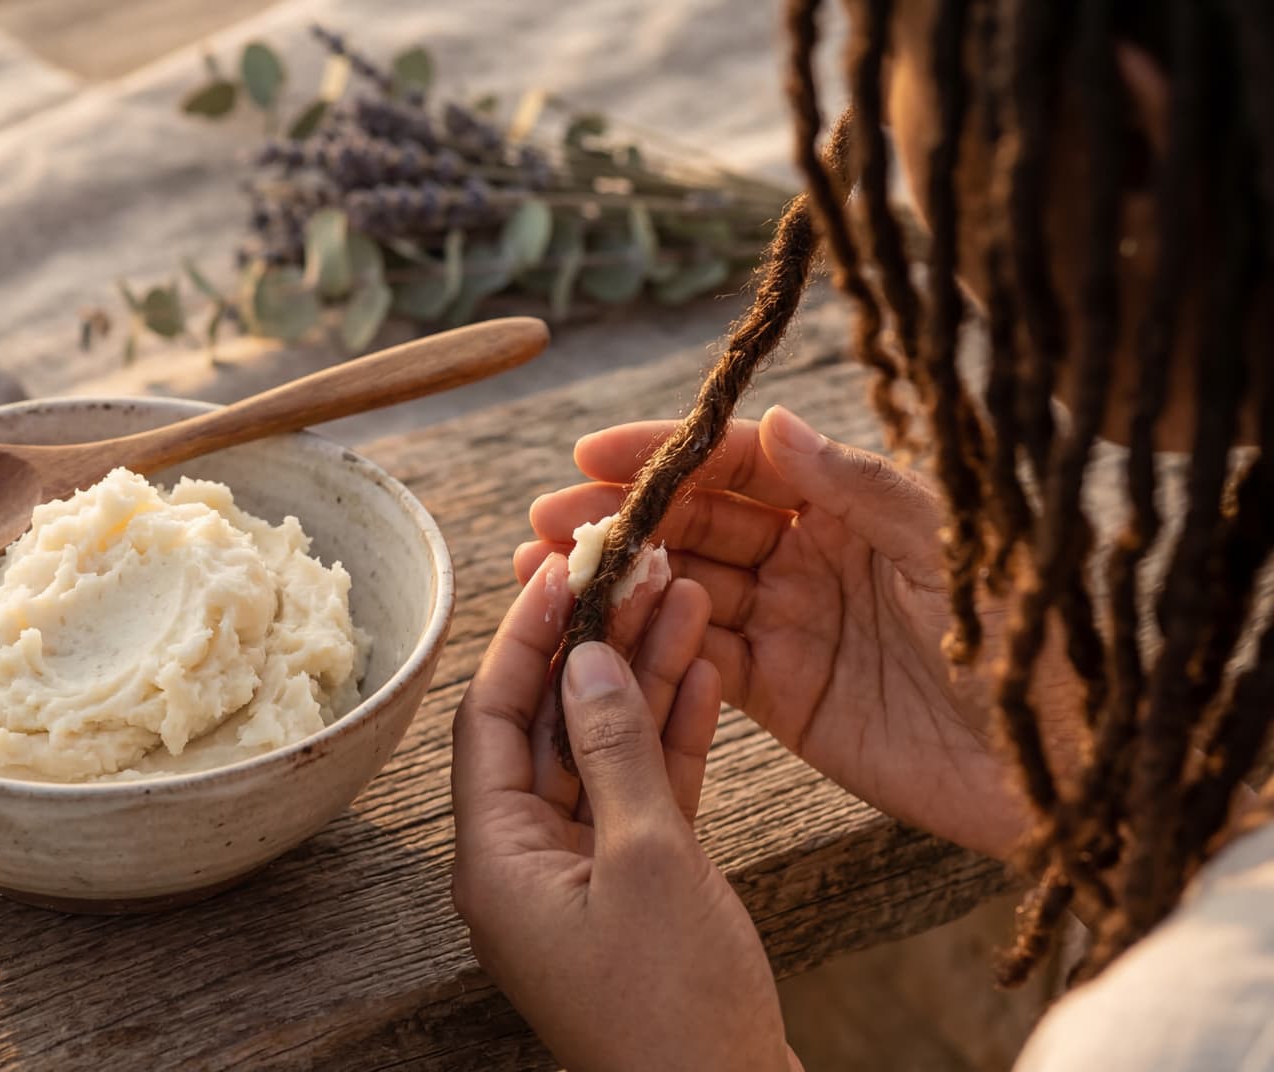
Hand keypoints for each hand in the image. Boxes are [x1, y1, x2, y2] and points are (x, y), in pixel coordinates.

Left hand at [452, 553, 794, 1071]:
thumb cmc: (675, 1008)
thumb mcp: (646, 860)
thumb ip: (614, 750)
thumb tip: (587, 660)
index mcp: (494, 857)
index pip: (491, 718)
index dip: (526, 639)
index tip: (561, 568)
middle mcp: (525, 860)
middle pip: (550, 725)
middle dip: (595, 645)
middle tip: (635, 568)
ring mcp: (582, 874)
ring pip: (605, 750)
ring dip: (643, 677)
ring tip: (683, 595)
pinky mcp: (637, 888)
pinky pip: (644, 793)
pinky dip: (672, 737)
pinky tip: (705, 670)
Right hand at [518, 406, 1085, 860]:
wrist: (1071, 763)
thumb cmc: (1035, 635)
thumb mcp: (950, 542)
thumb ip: (859, 487)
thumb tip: (774, 423)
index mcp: (852, 505)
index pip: (740, 464)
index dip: (664, 456)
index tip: (591, 454)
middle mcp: (812, 559)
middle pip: (696, 527)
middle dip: (619, 520)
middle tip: (547, 524)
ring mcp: (793, 630)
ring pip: (684, 594)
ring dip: (617, 582)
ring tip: (546, 576)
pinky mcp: (786, 701)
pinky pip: (702, 666)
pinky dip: (652, 648)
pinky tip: (601, 633)